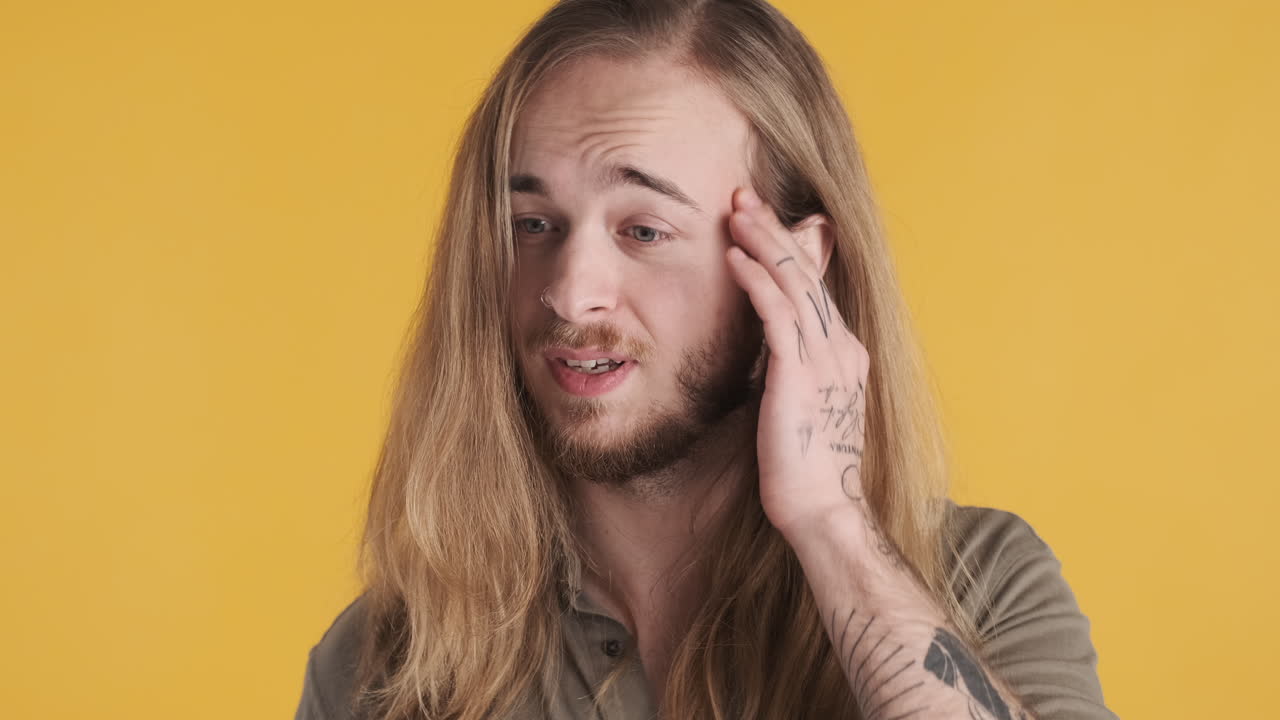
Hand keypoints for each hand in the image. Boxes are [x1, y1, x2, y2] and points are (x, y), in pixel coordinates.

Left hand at [724, 186, 870, 537]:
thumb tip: (768, 350)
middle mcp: (841, 350)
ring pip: (793, 285)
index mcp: (845, 356)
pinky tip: (735, 258)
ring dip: (762, 244)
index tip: (759, 223)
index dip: (787, 251)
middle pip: (806, 275)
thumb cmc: (803, 469)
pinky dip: (756, 282)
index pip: (815, 289)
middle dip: (773, 231)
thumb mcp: (797, 406)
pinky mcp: (799, 376)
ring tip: (735, 212)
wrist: (822, 512)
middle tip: (744, 197)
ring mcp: (824, 361)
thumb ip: (788, 370)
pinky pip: (778, 317)